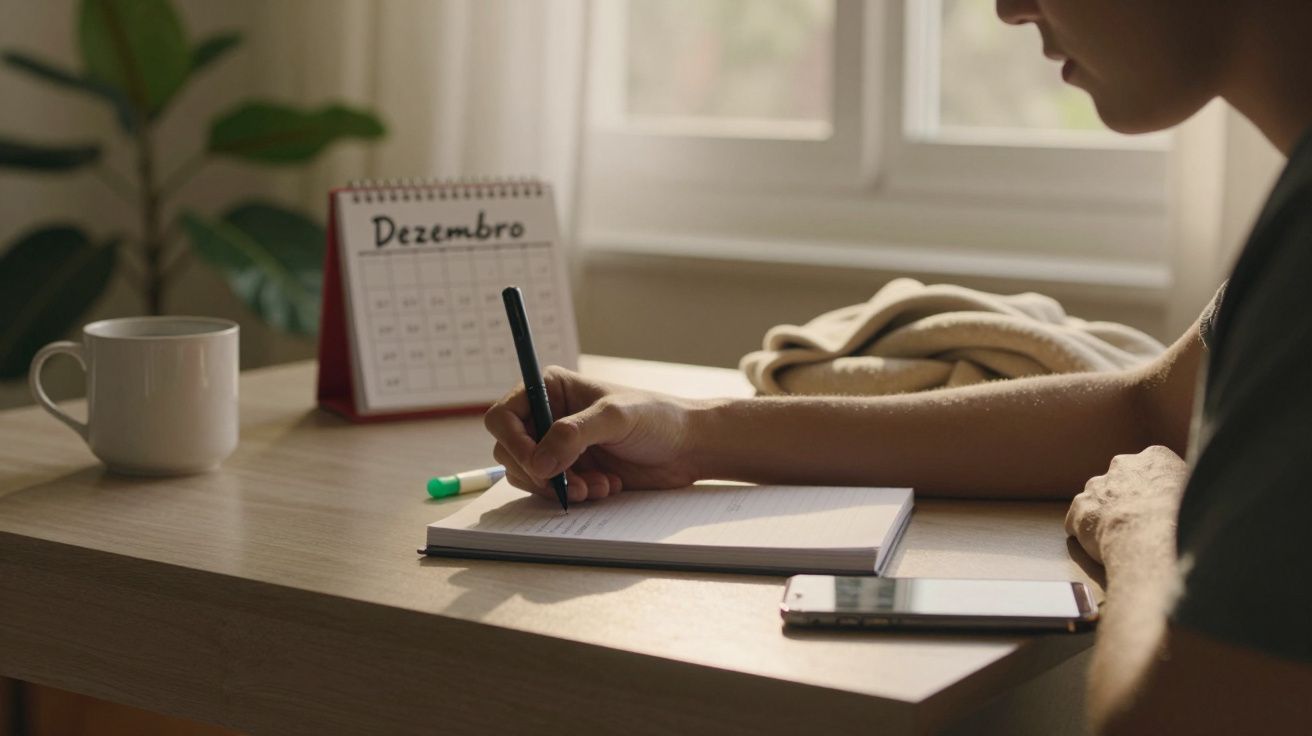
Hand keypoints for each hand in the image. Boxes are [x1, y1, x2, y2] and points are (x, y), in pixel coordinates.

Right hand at [483, 367, 703, 502]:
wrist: (688, 447)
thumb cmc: (658, 418)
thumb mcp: (616, 417)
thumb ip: (574, 434)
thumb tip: (539, 462)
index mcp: (551, 389)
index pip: (504, 416)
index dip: (513, 443)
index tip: (537, 465)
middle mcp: (548, 416)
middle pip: (509, 451)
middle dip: (538, 472)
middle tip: (570, 483)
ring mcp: (558, 447)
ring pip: (528, 476)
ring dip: (558, 488)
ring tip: (597, 486)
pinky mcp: (572, 472)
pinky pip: (552, 491)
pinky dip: (573, 495)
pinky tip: (607, 487)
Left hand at [1065, 445, 1187, 563]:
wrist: (1152, 538)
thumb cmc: (1183, 519)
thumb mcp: (1200, 494)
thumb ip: (1187, 489)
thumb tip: (1191, 497)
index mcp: (1156, 457)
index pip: (1154, 467)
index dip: (1156, 489)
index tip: (1160, 505)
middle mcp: (1122, 465)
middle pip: (1123, 479)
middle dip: (1128, 497)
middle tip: (1140, 522)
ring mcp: (1096, 486)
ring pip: (1099, 498)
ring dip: (1106, 513)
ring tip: (1121, 536)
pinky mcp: (1079, 508)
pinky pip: (1078, 519)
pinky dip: (1085, 531)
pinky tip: (1099, 545)